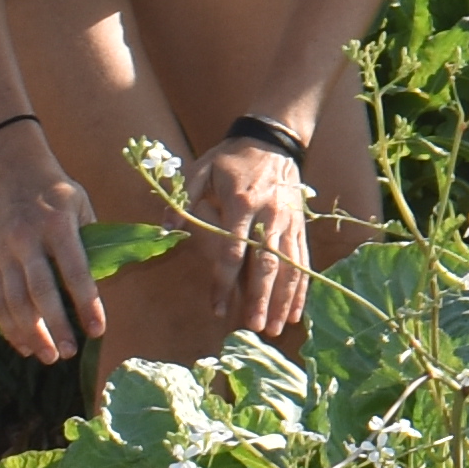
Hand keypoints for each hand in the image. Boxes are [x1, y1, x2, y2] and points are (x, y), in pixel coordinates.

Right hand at [0, 133, 104, 365]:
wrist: (12, 171)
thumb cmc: (57, 192)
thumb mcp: (81, 205)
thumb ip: (91, 241)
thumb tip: (104, 282)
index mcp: (57, 224)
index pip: (74, 271)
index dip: (87, 303)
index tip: (98, 330)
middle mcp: (27, 239)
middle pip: (39, 291)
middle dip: (55, 326)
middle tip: (69, 353)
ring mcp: (4, 252)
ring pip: (13, 301)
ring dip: (30, 333)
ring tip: (48, 357)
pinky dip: (8, 326)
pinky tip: (23, 345)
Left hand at [192, 136, 319, 341]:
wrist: (273, 139)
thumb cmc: (232, 157)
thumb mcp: (201, 168)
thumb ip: (183, 198)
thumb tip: (165, 228)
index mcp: (241, 204)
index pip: (232, 251)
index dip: (224, 282)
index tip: (217, 308)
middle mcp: (268, 217)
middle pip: (266, 264)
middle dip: (261, 298)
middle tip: (255, 328)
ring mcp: (287, 222)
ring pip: (289, 266)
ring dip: (284, 299)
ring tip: (277, 328)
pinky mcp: (299, 226)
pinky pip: (303, 260)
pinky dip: (301, 287)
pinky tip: (298, 311)